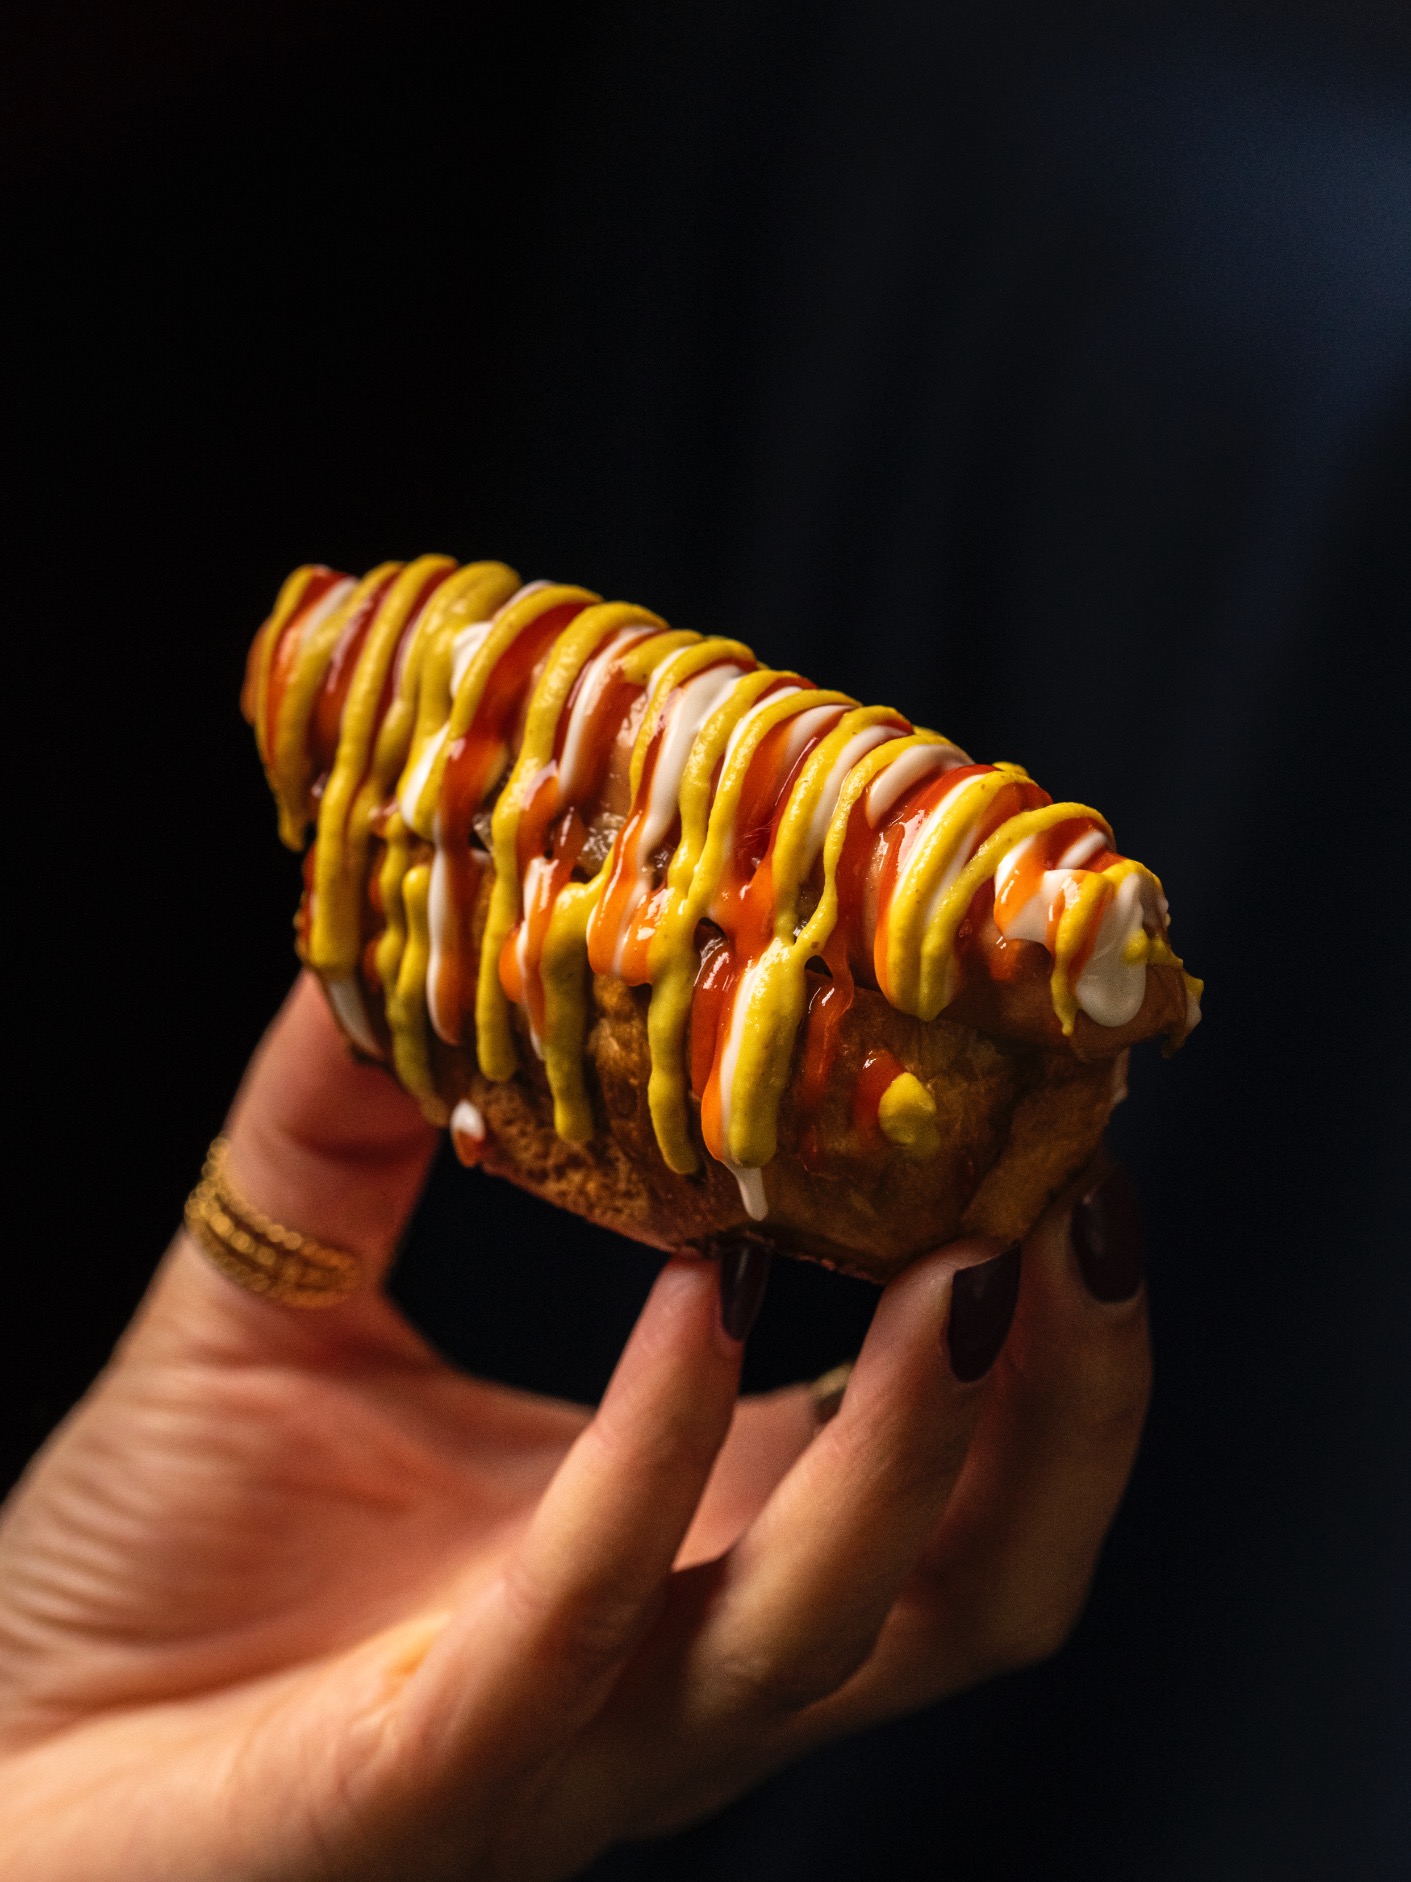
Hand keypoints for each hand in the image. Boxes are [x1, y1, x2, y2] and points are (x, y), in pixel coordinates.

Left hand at [0, 974, 1150, 1880]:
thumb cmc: (138, 1570)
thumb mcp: (278, 1305)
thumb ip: (351, 1126)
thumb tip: (399, 919)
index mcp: (674, 1558)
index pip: (930, 1469)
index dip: (1035, 1335)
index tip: (1058, 1145)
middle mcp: (672, 1666)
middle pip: (974, 1586)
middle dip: (1076, 1411)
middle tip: (1091, 1207)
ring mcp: (575, 1736)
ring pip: (843, 1625)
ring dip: (936, 1441)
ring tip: (976, 1262)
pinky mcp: (440, 1771)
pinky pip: (601, 1609)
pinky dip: (670, 1443)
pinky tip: (705, 1294)